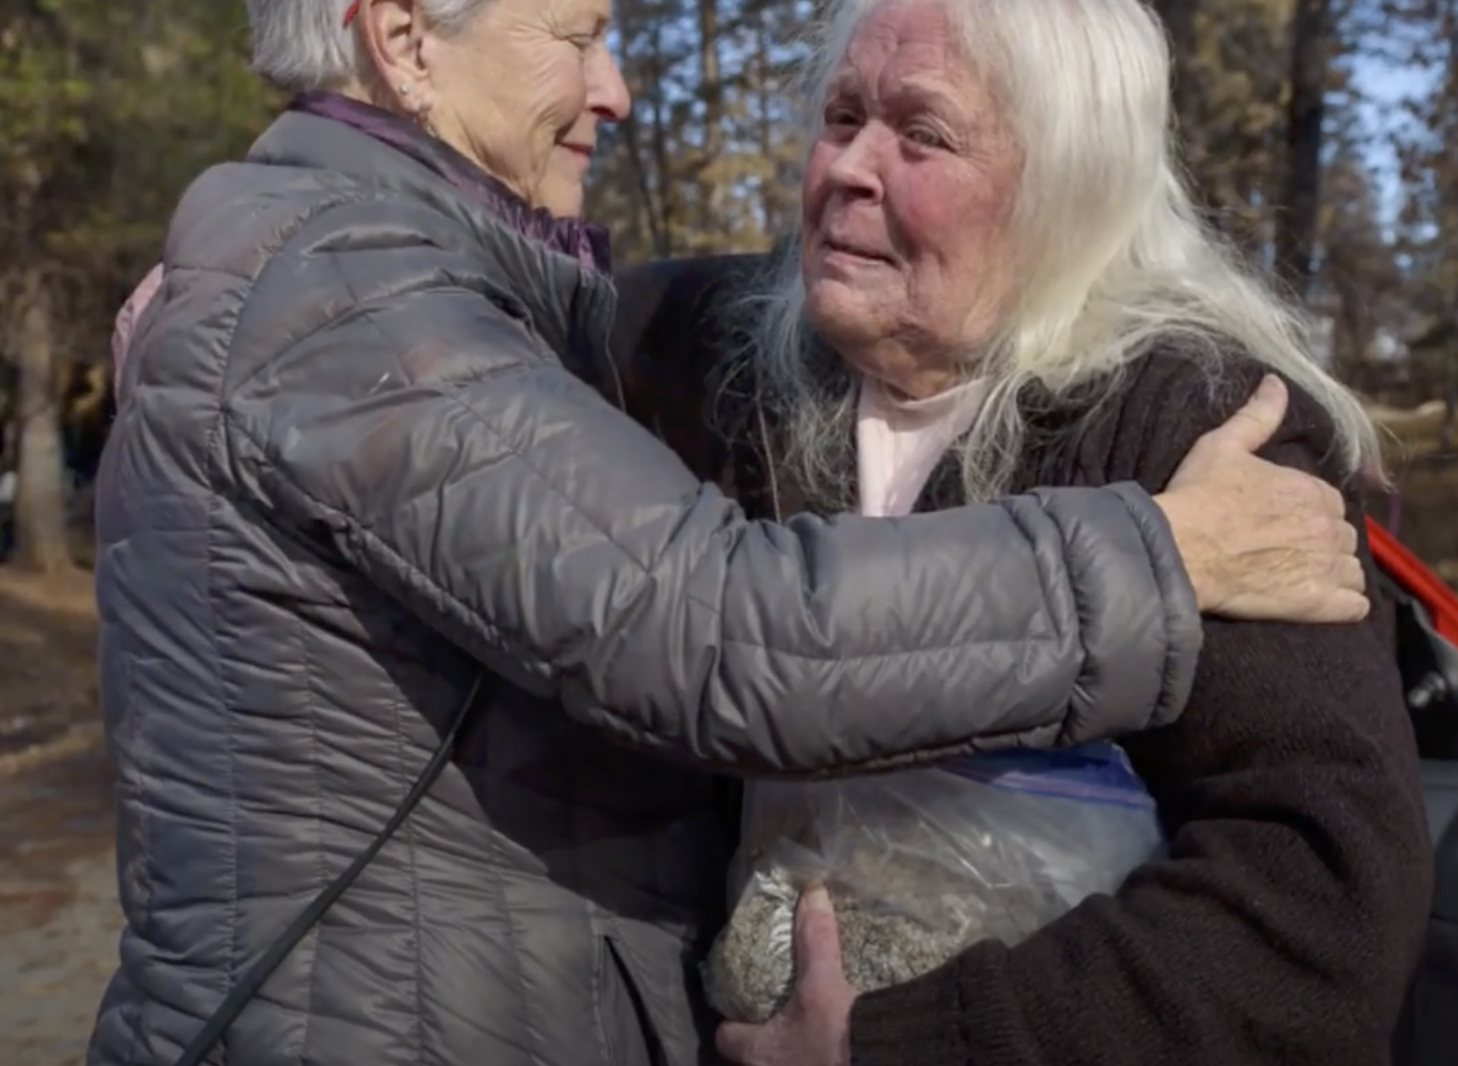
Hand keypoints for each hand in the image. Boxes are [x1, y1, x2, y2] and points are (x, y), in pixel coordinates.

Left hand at [716, 887, 857, 1065]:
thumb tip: (812, 894)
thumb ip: (815, 939)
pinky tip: (829, 1040)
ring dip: (787, 1047)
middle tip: (777, 1011)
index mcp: (758, 1050)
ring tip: (803, 1025)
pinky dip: (812, 1054)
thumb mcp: (822, 983)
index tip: (741, 1006)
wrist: (884, 1063)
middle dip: (763, 1035)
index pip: (726, 1037)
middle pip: (752, 1052)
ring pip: (778, 1061)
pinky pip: (806, 1063)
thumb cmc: (838, 1035)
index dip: (732, 1021)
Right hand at [1154, 375, 1365, 623]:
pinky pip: (1354, 606)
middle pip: (1341, 536)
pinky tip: (1321, 600)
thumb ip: (1257, 416)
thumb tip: (1275, 383)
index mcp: (1310, 490)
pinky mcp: (1317, 603)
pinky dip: (1344, 604)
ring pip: (1351, 570)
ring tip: (1298, 576)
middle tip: (1284, 550)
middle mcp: (1326, 527)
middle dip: (1320, 542)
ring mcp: (1325, 566)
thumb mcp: (1222, 446)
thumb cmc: (1196, 498)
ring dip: (1333, 572)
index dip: (1307, 512)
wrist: (1178, 550)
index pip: (1329, 503)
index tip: (1280, 521)